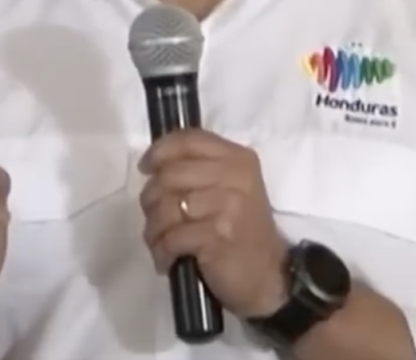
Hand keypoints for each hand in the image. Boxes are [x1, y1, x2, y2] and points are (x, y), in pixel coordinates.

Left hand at [138, 130, 288, 318]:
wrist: (269, 276)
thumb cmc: (242, 231)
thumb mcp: (230, 189)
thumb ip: (200, 170)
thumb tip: (154, 164)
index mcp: (238, 158)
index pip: (188, 140)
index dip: (159, 151)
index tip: (146, 168)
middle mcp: (235, 175)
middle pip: (169, 174)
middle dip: (151, 200)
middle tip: (155, 220)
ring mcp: (228, 204)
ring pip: (166, 207)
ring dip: (154, 230)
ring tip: (160, 243)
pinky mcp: (218, 235)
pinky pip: (171, 238)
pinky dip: (163, 252)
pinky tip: (168, 260)